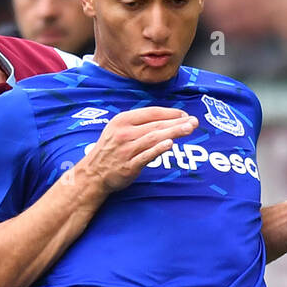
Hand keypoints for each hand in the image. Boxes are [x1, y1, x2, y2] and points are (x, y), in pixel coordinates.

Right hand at [79, 106, 197, 193]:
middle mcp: (124, 133)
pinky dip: (158, 149)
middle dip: (177, 122)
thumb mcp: (118, 129)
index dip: (170, 113)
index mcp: (123, 120)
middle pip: (156, 124)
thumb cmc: (110, 151)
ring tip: (189, 129)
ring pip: (154, 138)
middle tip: (194, 121)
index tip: (184, 115)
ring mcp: (127, 149)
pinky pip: (146, 156)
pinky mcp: (129, 166)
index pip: (151, 113)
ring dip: (174, 132)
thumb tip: (164, 119)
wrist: (93, 174)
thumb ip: (138, 123)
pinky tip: (170, 144)